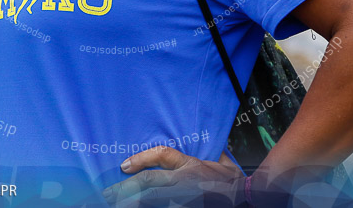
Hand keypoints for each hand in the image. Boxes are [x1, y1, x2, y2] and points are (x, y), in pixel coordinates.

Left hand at [103, 145, 243, 206]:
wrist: (247, 198)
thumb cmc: (231, 179)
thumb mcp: (216, 160)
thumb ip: (198, 155)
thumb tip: (183, 151)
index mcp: (190, 166)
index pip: (162, 156)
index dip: (141, 159)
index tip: (123, 166)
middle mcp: (185, 182)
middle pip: (149, 184)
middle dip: (124, 189)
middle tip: (106, 195)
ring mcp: (185, 198)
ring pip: (152, 200)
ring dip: (131, 203)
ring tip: (114, 205)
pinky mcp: (186, 206)